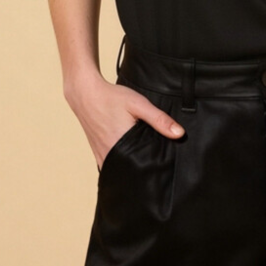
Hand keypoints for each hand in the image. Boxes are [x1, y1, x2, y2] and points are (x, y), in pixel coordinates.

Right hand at [63, 69, 184, 169]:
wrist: (86, 94)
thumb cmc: (112, 98)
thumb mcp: (139, 104)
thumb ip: (159, 120)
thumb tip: (179, 134)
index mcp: (121, 147)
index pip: (142, 167)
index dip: (155, 169)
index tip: (165, 169)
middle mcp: (109, 156)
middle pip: (131, 171)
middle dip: (144, 171)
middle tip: (158, 168)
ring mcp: (101, 156)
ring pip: (121, 170)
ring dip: (132, 168)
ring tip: (146, 165)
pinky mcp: (97, 153)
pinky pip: (112, 166)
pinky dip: (121, 164)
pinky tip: (130, 159)